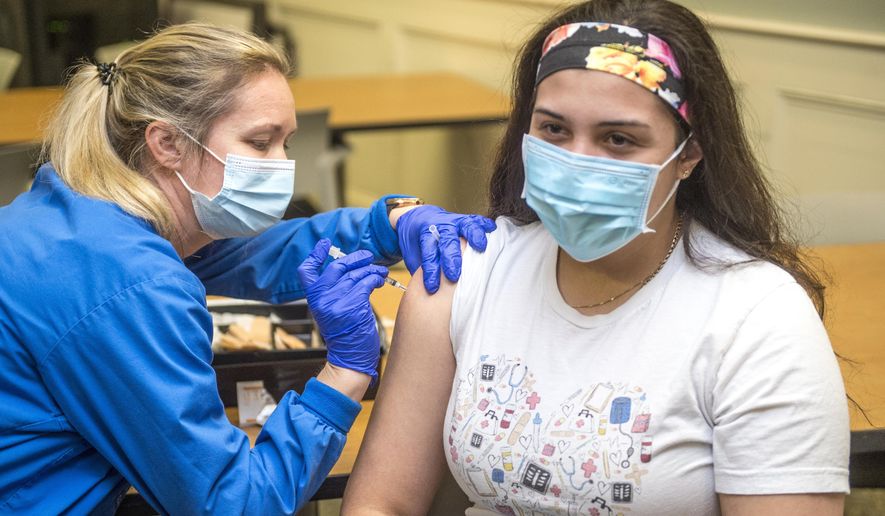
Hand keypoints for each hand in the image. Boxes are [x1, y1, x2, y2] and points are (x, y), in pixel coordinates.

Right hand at [297, 239, 386, 380]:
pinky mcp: (353, 307)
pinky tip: (380, 281)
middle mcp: (322, 299)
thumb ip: (334, 290)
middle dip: (356, 258)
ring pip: (356, 275)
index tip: (325, 244)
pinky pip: (365, 284)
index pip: (306, 271)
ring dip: (371, 270)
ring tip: (380, 272)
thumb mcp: (331, 310)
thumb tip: (352, 268)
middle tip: (368, 257)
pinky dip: (375, 279)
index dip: (314, 255)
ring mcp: (336, 303)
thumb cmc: (344, 333)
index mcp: (314, 298)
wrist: (349, 357)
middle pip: (337, 267)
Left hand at [396, 205, 495, 293]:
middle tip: (453, 276)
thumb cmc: (418, 244)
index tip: (432, 287)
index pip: (428, 252)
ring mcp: (454, 222)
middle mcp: (440, 227)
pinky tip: (492, 229)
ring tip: (481, 246)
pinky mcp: (465, 220)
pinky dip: (484, 224)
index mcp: (425, 235)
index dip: (430, 270)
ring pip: (464, 226)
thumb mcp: (414, 257)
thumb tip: (428, 296)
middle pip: (447, 241)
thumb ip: (422, 271)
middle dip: (451, 258)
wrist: (418, 220)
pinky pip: (476, 220)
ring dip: (473, 236)